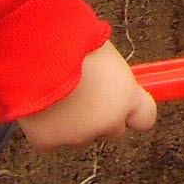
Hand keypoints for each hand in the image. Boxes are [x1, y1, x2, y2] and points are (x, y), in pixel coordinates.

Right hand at [18, 41, 157, 148]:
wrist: (38, 52)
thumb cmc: (72, 42)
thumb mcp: (106, 53)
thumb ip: (113, 76)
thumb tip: (111, 80)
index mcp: (127, 97)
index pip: (145, 118)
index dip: (133, 111)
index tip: (125, 105)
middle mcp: (108, 122)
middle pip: (112, 131)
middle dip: (101, 119)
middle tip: (84, 96)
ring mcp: (79, 135)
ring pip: (79, 136)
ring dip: (72, 122)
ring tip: (59, 94)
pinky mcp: (50, 141)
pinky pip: (50, 138)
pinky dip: (45, 126)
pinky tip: (41, 104)